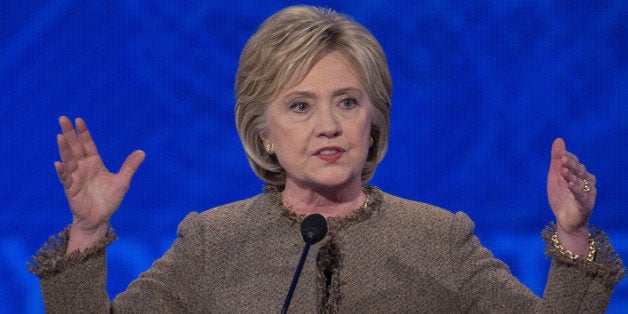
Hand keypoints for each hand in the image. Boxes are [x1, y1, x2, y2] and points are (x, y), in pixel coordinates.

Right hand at [55, 116, 144, 251]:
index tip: (79, 120)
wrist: (99, 218)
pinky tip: (58, 163)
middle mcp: (83, 167)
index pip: (88, 145)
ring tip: (60, 137)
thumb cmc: (109, 199)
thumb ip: (130, 167)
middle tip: (63, 119)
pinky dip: (62, 171)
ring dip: (64, 149)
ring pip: (69, 160)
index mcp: (95, 163)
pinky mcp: (71, 189)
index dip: (83, 133)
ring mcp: (76, 177)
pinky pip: (66, 178)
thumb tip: (142, 152)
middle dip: (69, 134)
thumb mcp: (122, 182)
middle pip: (75, 148)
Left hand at [547, 138, 595, 252]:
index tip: (560, 154)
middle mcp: (585, 182)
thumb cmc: (561, 197)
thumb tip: (559, 139)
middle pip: (580, 171)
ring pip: (581, 182)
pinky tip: (570, 184)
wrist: (564, 220)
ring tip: (563, 171)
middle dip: (572, 165)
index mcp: (578, 174)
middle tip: (562, 159)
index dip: (568, 158)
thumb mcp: (555, 176)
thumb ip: (557, 159)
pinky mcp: (585, 204)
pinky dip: (576, 189)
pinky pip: (581, 196)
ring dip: (572, 176)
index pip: (575, 163)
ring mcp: (586, 193)